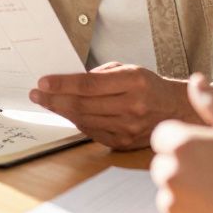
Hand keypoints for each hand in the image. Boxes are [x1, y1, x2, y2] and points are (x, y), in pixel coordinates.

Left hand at [30, 62, 212, 149]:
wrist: (176, 110)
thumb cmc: (149, 86)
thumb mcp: (129, 69)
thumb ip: (100, 76)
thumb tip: (68, 82)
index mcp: (134, 82)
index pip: (89, 85)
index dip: (62, 84)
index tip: (43, 82)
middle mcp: (132, 106)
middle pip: (83, 104)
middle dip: (55, 99)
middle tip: (37, 94)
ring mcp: (128, 128)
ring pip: (84, 120)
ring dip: (61, 111)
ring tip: (46, 102)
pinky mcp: (123, 143)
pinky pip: (92, 132)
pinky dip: (77, 122)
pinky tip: (67, 113)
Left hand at [150, 74, 212, 212]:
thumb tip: (196, 81)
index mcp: (181, 145)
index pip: (164, 135)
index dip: (186, 139)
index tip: (209, 149)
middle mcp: (169, 176)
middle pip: (165, 164)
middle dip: (185, 166)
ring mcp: (172, 208)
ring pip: (172, 193)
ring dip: (190, 192)